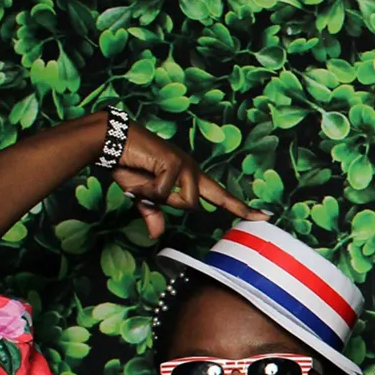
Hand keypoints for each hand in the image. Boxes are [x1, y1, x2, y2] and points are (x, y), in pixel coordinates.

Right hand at [107, 124, 254, 237]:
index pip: (222, 196)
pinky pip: (165, 193)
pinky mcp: (175, 163)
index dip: (243, 208)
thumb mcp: (141, 195)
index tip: (266, 216)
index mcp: (190, 176)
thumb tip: (156, 234)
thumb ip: (153, 212)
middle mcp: (193, 170)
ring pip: (186, 202)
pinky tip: (138, 174)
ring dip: (158, 198)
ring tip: (142, 182)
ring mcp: (187, 165)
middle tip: (151, 189)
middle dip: (180, 203)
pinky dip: (146, 191)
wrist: (108, 140)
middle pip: (204, 202)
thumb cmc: (126, 164)